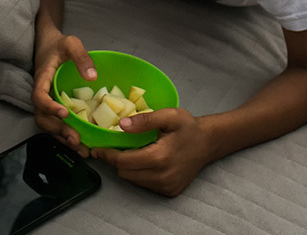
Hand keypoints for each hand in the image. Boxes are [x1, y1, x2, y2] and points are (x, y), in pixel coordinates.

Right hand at [31, 31, 94, 155]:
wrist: (48, 44)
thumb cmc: (59, 44)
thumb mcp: (71, 43)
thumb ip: (81, 57)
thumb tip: (92, 77)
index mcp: (43, 78)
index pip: (39, 96)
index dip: (49, 107)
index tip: (65, 113)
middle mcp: (42, 93)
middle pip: (41, 117)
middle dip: (57, 130)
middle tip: (75, 139)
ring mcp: (46, 101)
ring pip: (47, 124)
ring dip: (61, 137)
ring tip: (80, 148)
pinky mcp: (53, 106)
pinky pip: (54, 123)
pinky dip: (65, 134)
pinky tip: (80, 143)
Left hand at [91, 108, 209, 196]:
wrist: (208, 143)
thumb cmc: (188, 127)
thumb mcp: (168, 116)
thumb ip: (145, 120)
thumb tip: (121, 125)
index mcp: (160, 157)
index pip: (123, 161)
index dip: (108, 155)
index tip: (98, 149)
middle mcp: (162, 176)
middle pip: (125, 173)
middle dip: (117, 160)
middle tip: (115, 147)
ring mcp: (166, 186)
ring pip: (133, 180)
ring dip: (128, 168)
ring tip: (131, 152)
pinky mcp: (169, 191)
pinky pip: (144, 184)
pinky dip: (140, 174)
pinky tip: (146, 161)